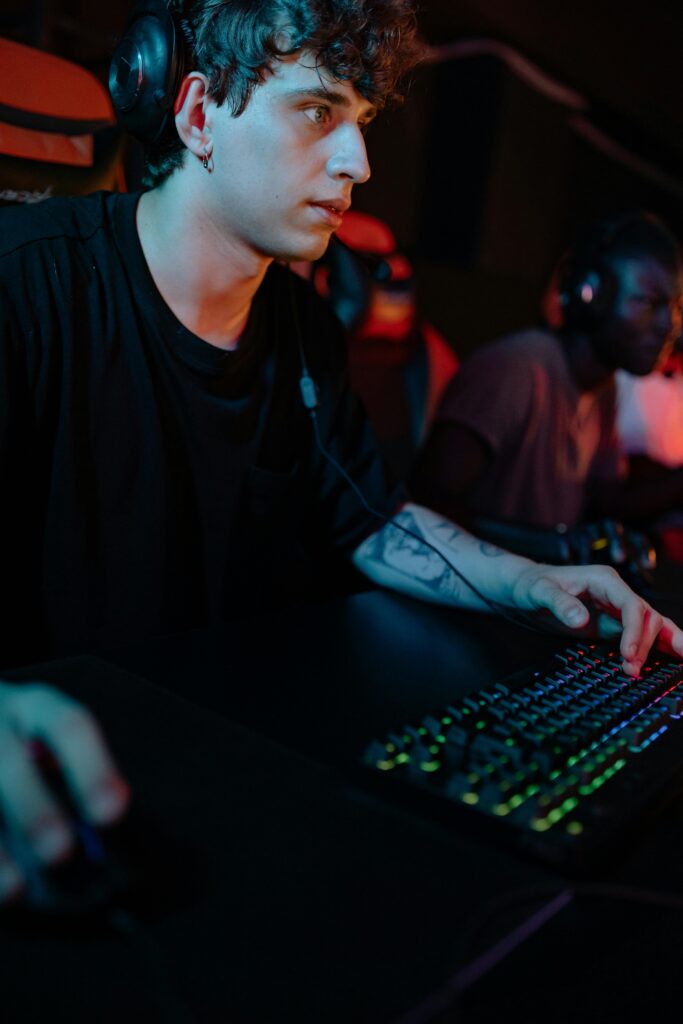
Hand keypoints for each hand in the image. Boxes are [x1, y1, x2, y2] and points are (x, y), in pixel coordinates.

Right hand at [0, 681, 128, 902]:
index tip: (111, 813)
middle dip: (34, 810)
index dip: (91, 768)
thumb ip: (68, 779)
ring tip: (16, 890)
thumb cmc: (23, 746)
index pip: (68, 727)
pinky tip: (1, 891)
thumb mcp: (44, 744)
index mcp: (35, 707)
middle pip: (9, 762)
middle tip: (60, 853)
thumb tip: (98, 835)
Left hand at [511, 563, 682, 674]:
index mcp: (604, 580)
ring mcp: (616, 610)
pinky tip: (674, 659)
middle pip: (647, 617)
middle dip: (643, 644)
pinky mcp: (612, 626)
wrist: (522, 588)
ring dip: (657, 647)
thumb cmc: (530, 583)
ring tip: (662, 667)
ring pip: (652, 626)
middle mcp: (615, 593)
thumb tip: (581, 620)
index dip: (634, 630)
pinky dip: (657, 647)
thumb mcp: (537, 591)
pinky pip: (641, 636)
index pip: (632, 605)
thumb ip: (559, 603)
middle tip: (631, 669)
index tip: (628, 653)